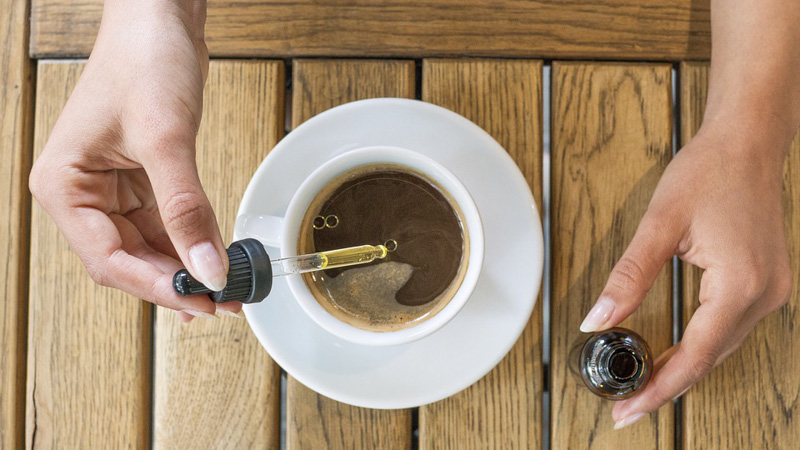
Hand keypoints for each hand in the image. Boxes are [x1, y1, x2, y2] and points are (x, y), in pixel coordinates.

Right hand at [29, 0, 239, 320]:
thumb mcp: (165, 141)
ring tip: (226, 289)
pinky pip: (164, 226)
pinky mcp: (141, 181)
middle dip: (174, 283)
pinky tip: (213, 262)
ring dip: (186, 269)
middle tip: (221, 302)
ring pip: (148, 249)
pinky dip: (190, 244)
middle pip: (128, 261)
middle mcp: (82, 194)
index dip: (155, 286)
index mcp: (64, 186)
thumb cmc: (143, 62)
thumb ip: (187, 210)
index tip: (199, 300)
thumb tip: (208, 268)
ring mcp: (111, 190)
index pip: (108, 258)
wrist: (159, 21)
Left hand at [579, 124, 792, 427]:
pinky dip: (698, 345)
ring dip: (681, 368)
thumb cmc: (709, 173)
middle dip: (665, 385)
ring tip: (641, 385)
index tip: (626, 410)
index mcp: (740, 285)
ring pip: (719, 348)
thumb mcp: (659, 225)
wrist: (746, 144)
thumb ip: (627, 277)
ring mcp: (769, 291)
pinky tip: (673, 353)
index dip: (657, 389)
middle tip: (625, 405)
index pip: (693, 356)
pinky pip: (727, 328)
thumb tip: (597, 319)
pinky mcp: (764, 283)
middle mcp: (763, 295)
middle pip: (708, 359)